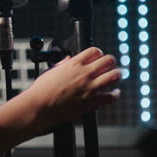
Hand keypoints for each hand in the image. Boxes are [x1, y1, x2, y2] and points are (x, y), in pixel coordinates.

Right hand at [0, 47, 120, 154]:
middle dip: (110, 62)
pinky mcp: (92, 101)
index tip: (98, 57)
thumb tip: (68, 59)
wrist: (40, 106)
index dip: (98, 53)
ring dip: (116, 75)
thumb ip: (63, 64)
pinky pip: (111, 96)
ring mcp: (90, 87)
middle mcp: (84, 73)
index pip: (95, 51)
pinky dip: (115, 94)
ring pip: (114, 76)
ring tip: (115, 76)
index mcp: (74, 63)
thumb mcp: (51, 70)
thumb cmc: (42, 90)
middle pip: (108, 60)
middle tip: (109, 65)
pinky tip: (114, 93)